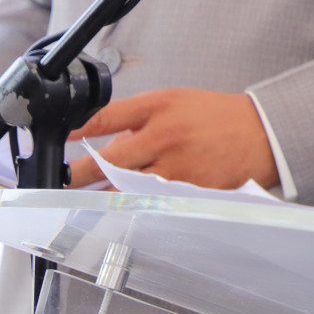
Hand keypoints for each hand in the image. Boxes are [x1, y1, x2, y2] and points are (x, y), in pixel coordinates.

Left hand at [69, 89, 277, 190]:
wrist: (261, 134)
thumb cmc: (215, 116)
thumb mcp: (175, 101)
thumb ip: (138, 120)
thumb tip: (105, 141)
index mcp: (159, 107)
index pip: (104, 118)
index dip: (72, 130)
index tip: (52, 139)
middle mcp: (163, 138)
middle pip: (106, 163)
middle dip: (76, 176)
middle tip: (57, 184)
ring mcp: (173, 169)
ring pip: (122, 191)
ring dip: (99, 198)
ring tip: (79, 203)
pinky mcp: (184, 193)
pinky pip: (148, 204)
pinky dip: (131, 208)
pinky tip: (117, 212)